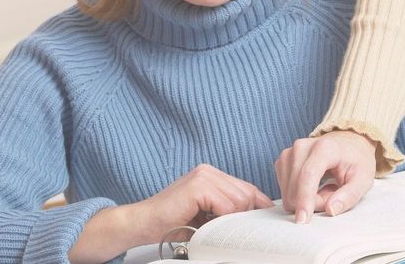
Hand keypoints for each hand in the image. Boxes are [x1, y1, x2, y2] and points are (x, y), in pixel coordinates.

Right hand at [69, 164, 272, 263]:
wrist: (143, 224)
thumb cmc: (172, 224)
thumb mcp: (207, 216)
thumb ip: (227, 210)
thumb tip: (254, 220)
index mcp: (212, 175)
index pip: (247, 188)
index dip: (257, 206)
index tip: (262, 222)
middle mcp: (209, 171)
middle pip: (247, 193)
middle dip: (246, 215)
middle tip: (235, 232)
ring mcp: (203, 175)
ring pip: (240, 200)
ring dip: (231, 220)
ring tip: (214, 229)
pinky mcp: (198, 185)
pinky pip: (226, 204)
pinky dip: (222, 219)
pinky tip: (207, 225)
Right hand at [275, 130, 375, 223]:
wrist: (347, 144)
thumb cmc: (356, 162)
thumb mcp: (363, 180)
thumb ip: (349, 196)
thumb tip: (330, 210)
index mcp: (324, 147)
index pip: (308, 175)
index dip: (304, 199)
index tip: (303, 220)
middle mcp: (302, 147)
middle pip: (296, 187)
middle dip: (313, 202)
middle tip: (333, 195)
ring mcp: (289, 153)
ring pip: (288, 192)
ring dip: (306, 199)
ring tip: (324, 189)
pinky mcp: (283, 161)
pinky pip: (285, 190)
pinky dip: (298, 195)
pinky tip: (312, 187)